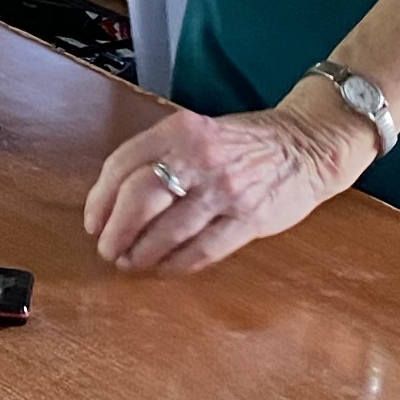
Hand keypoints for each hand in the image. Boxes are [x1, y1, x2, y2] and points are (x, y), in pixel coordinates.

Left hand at [82, 91, 369, 275]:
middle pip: (138, 200)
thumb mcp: (197, 132)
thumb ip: (160, 157)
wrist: (306, 146)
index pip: (122, 165)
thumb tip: (114, 202)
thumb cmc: (243, 144)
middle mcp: (200, 158)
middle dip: (115, 231)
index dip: (100, 200)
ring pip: (167, 231)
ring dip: (141, 254)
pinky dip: (176, 264)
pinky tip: (164, 269)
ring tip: (130, 263)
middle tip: (107, 249)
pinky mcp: (249, 219)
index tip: (93, 222)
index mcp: (180, 131)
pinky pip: (202, 250)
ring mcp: (225, 190)